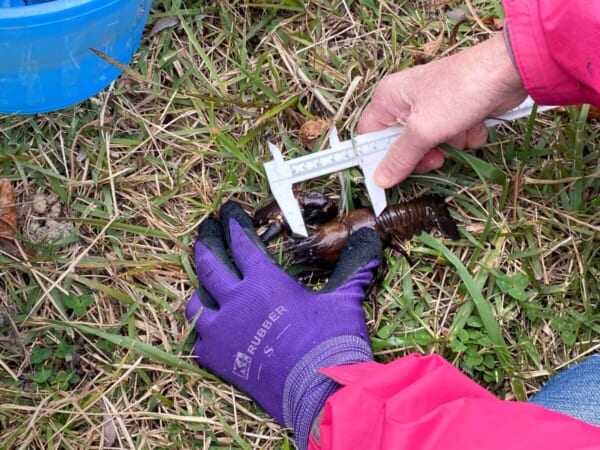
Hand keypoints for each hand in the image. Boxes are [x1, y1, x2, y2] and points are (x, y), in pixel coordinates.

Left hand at [185, 201, 381, 448]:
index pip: (241, 242)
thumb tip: (369, 238)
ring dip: (201, 287)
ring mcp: (223, 332)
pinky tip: (212, 327)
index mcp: (264, 282)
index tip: (228, 211)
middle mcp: (236, 302)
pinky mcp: (219, 360)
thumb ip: (353, 266)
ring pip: (197, 301)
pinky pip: (199, 338)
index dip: (233, 223)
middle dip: (207, 241)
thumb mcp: (345, 299)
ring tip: (206, 282)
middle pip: (210, 263)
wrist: (321, 394)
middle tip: (206, 228)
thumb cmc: (333, 342)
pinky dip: (203, 329)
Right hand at [358, 32, 527, 187]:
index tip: (387, 178)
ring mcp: (432, 107)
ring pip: (430, 145)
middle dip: (422, 154)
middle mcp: (406, 101)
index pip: (369, 136)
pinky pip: (452, 138)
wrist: (509, 71)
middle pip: (402, 145)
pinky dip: (464, 136)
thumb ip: (401, 157)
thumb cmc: (460, 90)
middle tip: (435, 156)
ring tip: (460, 129)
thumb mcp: (424, 130)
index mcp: (388, 98)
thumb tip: (381, 179)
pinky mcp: (455, 112)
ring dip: (449, 145)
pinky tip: (474, 123)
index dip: (377, 158)